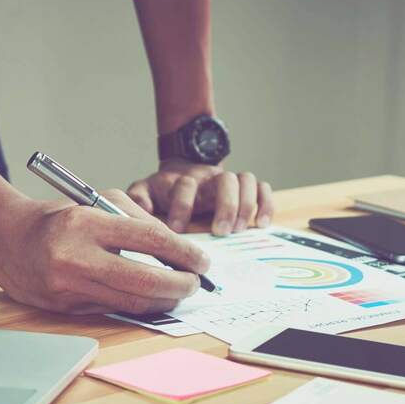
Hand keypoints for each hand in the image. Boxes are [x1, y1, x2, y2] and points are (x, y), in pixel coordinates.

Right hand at [0, 189, 209, 314]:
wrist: (4, 237)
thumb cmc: (59, 217)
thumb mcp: (97, 202)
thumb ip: (139, 220)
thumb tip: (179, 250)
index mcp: (86, 223)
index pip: (150, 239)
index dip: (183, 253)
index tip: (202, 261)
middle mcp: (76, 257)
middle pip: (145, 280)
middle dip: (180, 285)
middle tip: (195, 282)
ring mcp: (68, 287)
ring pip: (132, 303)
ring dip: (164, 301)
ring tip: (179, 291)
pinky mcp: (65, 308)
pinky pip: (113, 309)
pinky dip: (138, 305)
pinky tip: (151, 299)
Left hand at [126, 158, 272, 235]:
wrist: (182, 171)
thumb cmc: (164, 191)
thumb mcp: (145, 190)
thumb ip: (138, 198)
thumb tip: (140, 210)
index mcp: (182, 179)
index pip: (185, 186)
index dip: (182, 206)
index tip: (177, 229)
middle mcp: (208, 177)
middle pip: (224, 180)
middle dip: (225, 206)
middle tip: (220, 232)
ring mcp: (228, 180)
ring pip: (245, 180)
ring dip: (245, 206)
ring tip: (239, 230)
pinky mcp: (244, 187)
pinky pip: (262, 187)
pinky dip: (265, 204)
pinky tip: (262, 224)